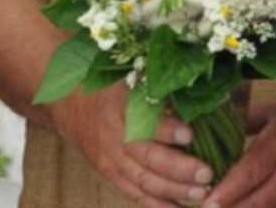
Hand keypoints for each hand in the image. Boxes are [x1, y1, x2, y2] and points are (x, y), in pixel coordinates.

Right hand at [55, 83, 212, 206]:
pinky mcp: (110, 174)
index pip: (143, 122)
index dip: (167, 130)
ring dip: (173, 190)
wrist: (69, 105)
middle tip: (206, 173)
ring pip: (143, 180)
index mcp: (119, 108)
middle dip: (178, 169)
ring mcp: (111, 160)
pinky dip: (156, 204)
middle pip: (147, 157)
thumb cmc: (107, 87)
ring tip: (200, 193)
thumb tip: (195, 98)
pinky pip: (134, 193)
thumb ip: (154, 91)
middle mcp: (114, 137)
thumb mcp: (127, 79)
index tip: (190, 135)